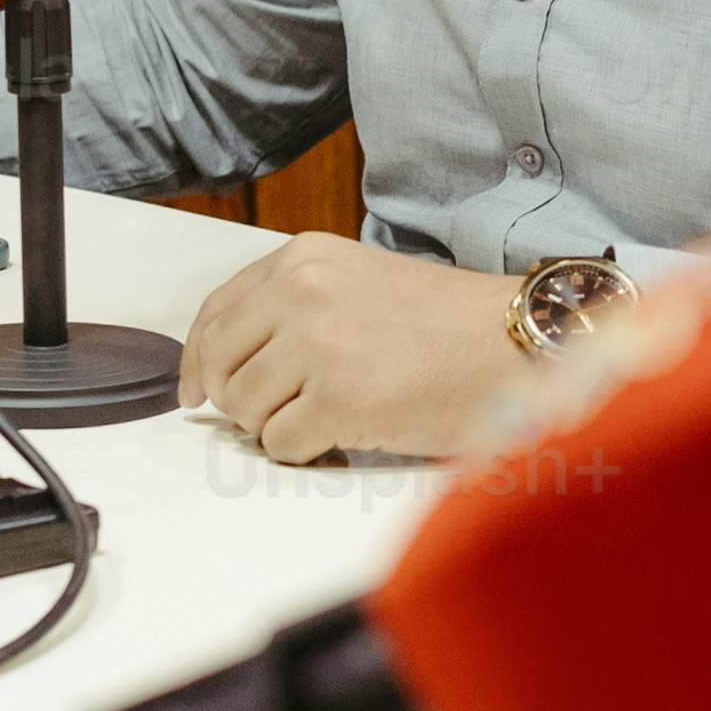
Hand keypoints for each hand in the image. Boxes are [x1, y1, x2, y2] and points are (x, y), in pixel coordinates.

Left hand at [177, 245, 523, 461]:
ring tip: (328, 417)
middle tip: (272, 415)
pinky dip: (305, 451)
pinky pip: (280, 443)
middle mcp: (301, 293)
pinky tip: (343, 436)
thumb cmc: (449, 324)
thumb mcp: (359, 282)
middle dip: (236, 400)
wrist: (514, 344)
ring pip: (245, 409)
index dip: (197, 360)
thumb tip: (230, 364)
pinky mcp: (338, 400)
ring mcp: (317, 346)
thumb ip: (294, 306)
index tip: (196, 390)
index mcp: (302, 259)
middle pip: (220, 365)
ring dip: (277, 426)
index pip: (214, 313)